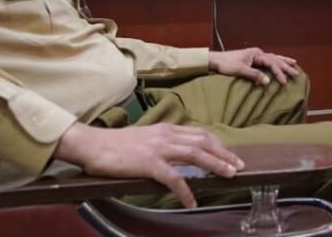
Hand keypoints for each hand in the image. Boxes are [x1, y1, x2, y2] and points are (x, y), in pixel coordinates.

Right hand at [54, 122, 242, 207]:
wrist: (93, 145)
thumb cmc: (115, 145)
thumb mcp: (144, 138)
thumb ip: (161, 143)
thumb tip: (176, 154)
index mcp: (166, 129)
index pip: (199, 134)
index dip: (217, 144)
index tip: (229, 154)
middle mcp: (166, 135)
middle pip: (204, 142)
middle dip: (224, 153)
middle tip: (238, 165)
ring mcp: (159, 148)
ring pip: (196, 155)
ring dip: (216, 165)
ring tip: (229, 176)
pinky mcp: (150, 163)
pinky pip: (174, 178)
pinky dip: (186, 191)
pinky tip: (192, 201)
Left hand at [209, 47, 299, 84]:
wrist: (215, 61)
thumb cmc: (226, 64)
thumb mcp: (240, 70)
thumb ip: (254, 75)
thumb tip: (268, 81)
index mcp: (256, 54)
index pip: (271, 63)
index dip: (279, 72)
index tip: (284, 81)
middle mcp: (257, 53)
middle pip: (275, 59)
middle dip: (286, 66)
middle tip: (296, 73)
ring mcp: (255, 56)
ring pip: (273, 58)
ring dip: (283, 62)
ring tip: (294, 63)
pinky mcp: (252, 60)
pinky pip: (268, 60)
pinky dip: (275, 62)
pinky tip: (278, 63)